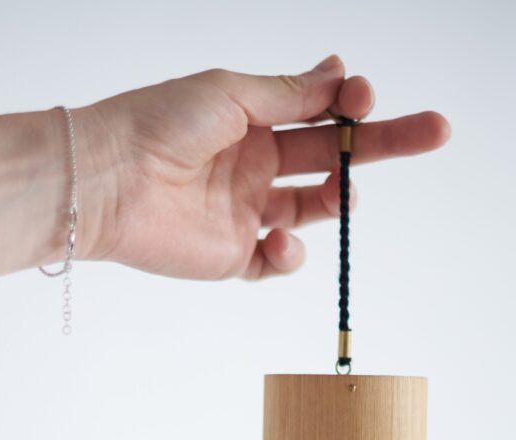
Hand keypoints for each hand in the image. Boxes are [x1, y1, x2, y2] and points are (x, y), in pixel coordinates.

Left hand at [79, 55, 450, 279]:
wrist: (108, 181)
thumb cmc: (158, 124)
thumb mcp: (231, 93)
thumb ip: (289, 94)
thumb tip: (339, 73)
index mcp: (252, 121)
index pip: (320, 114)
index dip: (351, 106)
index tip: (366, 95)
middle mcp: (251, 166)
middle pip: (329, 158)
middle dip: (381, 144)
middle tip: (435, 131)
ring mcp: (241, 213)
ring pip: (310, 211)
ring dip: (340, 200)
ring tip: (345, 192)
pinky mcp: (228, 257)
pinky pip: (274, 263)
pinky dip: (290, 255)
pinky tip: (280, 240)